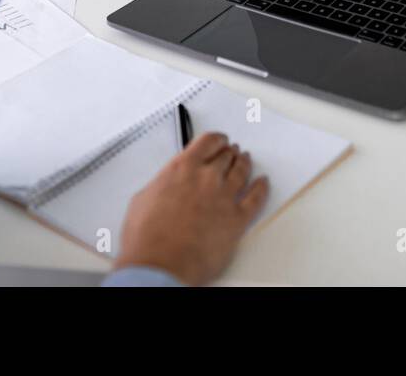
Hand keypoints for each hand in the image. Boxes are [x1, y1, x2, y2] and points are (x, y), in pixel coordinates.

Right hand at [114, 132, 269, 285]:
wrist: (159, 265)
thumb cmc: (147, 239)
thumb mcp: (142, 200)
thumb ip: (161, 186)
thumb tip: (164, 187)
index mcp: (182, 169)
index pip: (207, 142)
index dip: (216, 139)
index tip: (219, 140)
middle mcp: (206, 178)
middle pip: (226, 156)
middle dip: (229, 152)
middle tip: (231, 151)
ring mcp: (224, 197)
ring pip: (242, 171)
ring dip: (245, 163)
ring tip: (246, 160)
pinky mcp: (237, 219)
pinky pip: (256, 198)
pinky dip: (262, 188)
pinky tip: (263, 183)